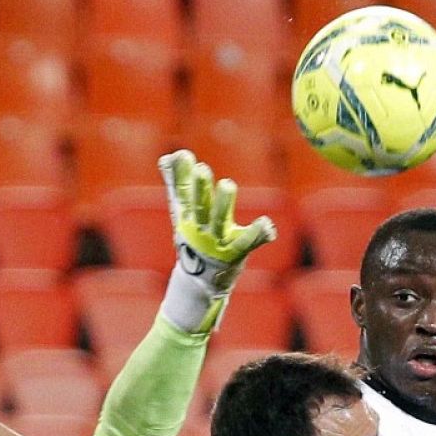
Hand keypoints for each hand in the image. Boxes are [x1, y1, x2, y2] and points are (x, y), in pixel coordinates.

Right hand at [160, 149, 274, 292]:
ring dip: (222, 204)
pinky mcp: (234, 254)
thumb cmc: (195, 237)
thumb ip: (177, 183)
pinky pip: (246, 242)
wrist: (199, 281)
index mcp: (188, 216)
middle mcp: (200, 229)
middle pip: (199, 207)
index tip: (184, 155)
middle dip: (199, 189)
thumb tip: (169, 156)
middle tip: (202, 169)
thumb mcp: (184, 211)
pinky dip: (257, 233)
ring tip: (227, 184)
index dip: (182, 175)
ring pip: (219, 221)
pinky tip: (267, 224)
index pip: (183, 193)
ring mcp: (216, 242)